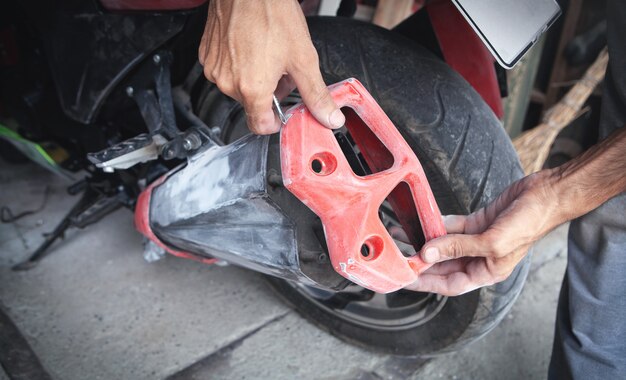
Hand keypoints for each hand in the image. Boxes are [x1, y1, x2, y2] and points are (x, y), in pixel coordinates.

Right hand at [198, 0, 344, 133]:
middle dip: (270, 92)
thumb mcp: (303, 58)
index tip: (283, 112)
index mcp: (251, 89)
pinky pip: (225, 70)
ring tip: (267, 53)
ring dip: (254, 78)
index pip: (259, 126)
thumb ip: (316, 94)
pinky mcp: (207, 55)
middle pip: (252, 104)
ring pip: (238, 87)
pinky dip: (239, 64)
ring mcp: (215, 68)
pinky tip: (252, 46)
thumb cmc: (272, 14)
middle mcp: (228, 82)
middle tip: (282, 69)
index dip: (276, 121)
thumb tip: (329, 117)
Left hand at [405, 171, 564, 295]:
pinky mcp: (477, 221)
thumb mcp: (492, 242)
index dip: (427, 283)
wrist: (545, 195)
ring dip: (425, 241)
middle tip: (397, 257)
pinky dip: (437, 224)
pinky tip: (422, 220)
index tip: (405, 279)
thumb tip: (428, 253)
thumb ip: (458, 248)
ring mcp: (478, 239)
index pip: (450, 284)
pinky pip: (452, 226)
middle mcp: (480, 258)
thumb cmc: (529, 224)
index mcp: (487, 272)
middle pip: (444, 265)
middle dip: (421, 262)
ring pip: (445, 244)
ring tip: (402, 236)